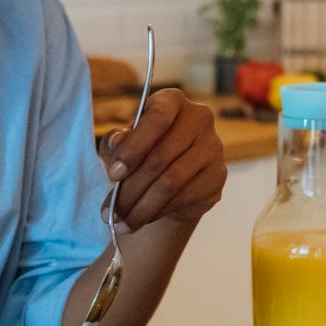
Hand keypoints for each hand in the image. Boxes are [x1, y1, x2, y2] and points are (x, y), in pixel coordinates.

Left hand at [100, 88, 224, 231]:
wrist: (172, 178)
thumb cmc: (142, 153)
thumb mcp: (122, 144)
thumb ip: (116, 142)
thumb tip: (118, 143)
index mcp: (173, 101)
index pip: (157, 117)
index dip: (134, 147)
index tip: (113, 174)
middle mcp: (199, 118)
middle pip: (161, 156)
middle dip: (130, 189)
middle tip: (108, 213)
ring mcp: (213, 147)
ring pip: (171, 182)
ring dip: (141, 208)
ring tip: (120, 223)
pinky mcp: (217, 176)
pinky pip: (183, 197)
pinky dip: (158, 212)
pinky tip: (141, 221)